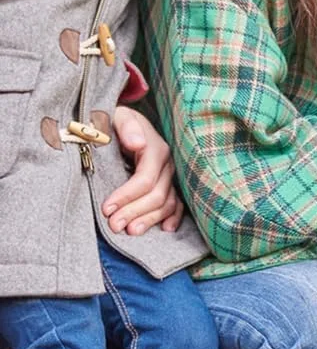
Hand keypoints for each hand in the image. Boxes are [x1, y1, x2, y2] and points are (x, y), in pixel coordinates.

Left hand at [104, 107, 184, 234]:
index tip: (106, 209)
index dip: (126, 196)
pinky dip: (173, 217)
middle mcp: (168, 163)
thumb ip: (126, 127)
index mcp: (156, 148)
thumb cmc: (116, 120)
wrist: (124, 121)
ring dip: (150, 219)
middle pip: (157, 194)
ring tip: (131, 231)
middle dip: (135, 212)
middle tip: (114, 226)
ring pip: (167, 202)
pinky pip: (178, 203)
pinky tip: (166, 229)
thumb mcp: (117, 117)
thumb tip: (138, 144)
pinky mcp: (172, 183)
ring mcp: (172, 175)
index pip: (145, 179)